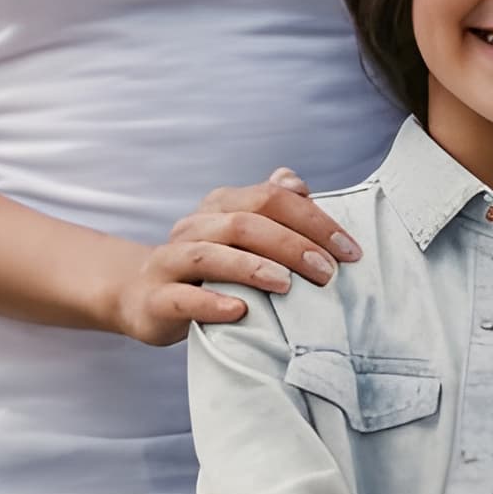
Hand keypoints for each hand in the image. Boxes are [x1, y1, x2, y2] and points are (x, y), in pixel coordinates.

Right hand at [99, 171, 363, 343]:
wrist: (142, 296)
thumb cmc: (208, 269)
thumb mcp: (239, 236)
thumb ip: (268, 208)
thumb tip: (295, 182)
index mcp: (219, 206)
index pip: (269, 198)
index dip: (313, 220)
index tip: (350, 250)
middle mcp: (193, 228)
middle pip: (243, 223)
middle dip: (291, 245)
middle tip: (327, 271)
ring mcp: (170, 262)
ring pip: (209, 255)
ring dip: (252, 267)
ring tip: (286, 285)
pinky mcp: (155, 300)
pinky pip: (181, 298)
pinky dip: (210, 303)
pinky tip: (239, 311)